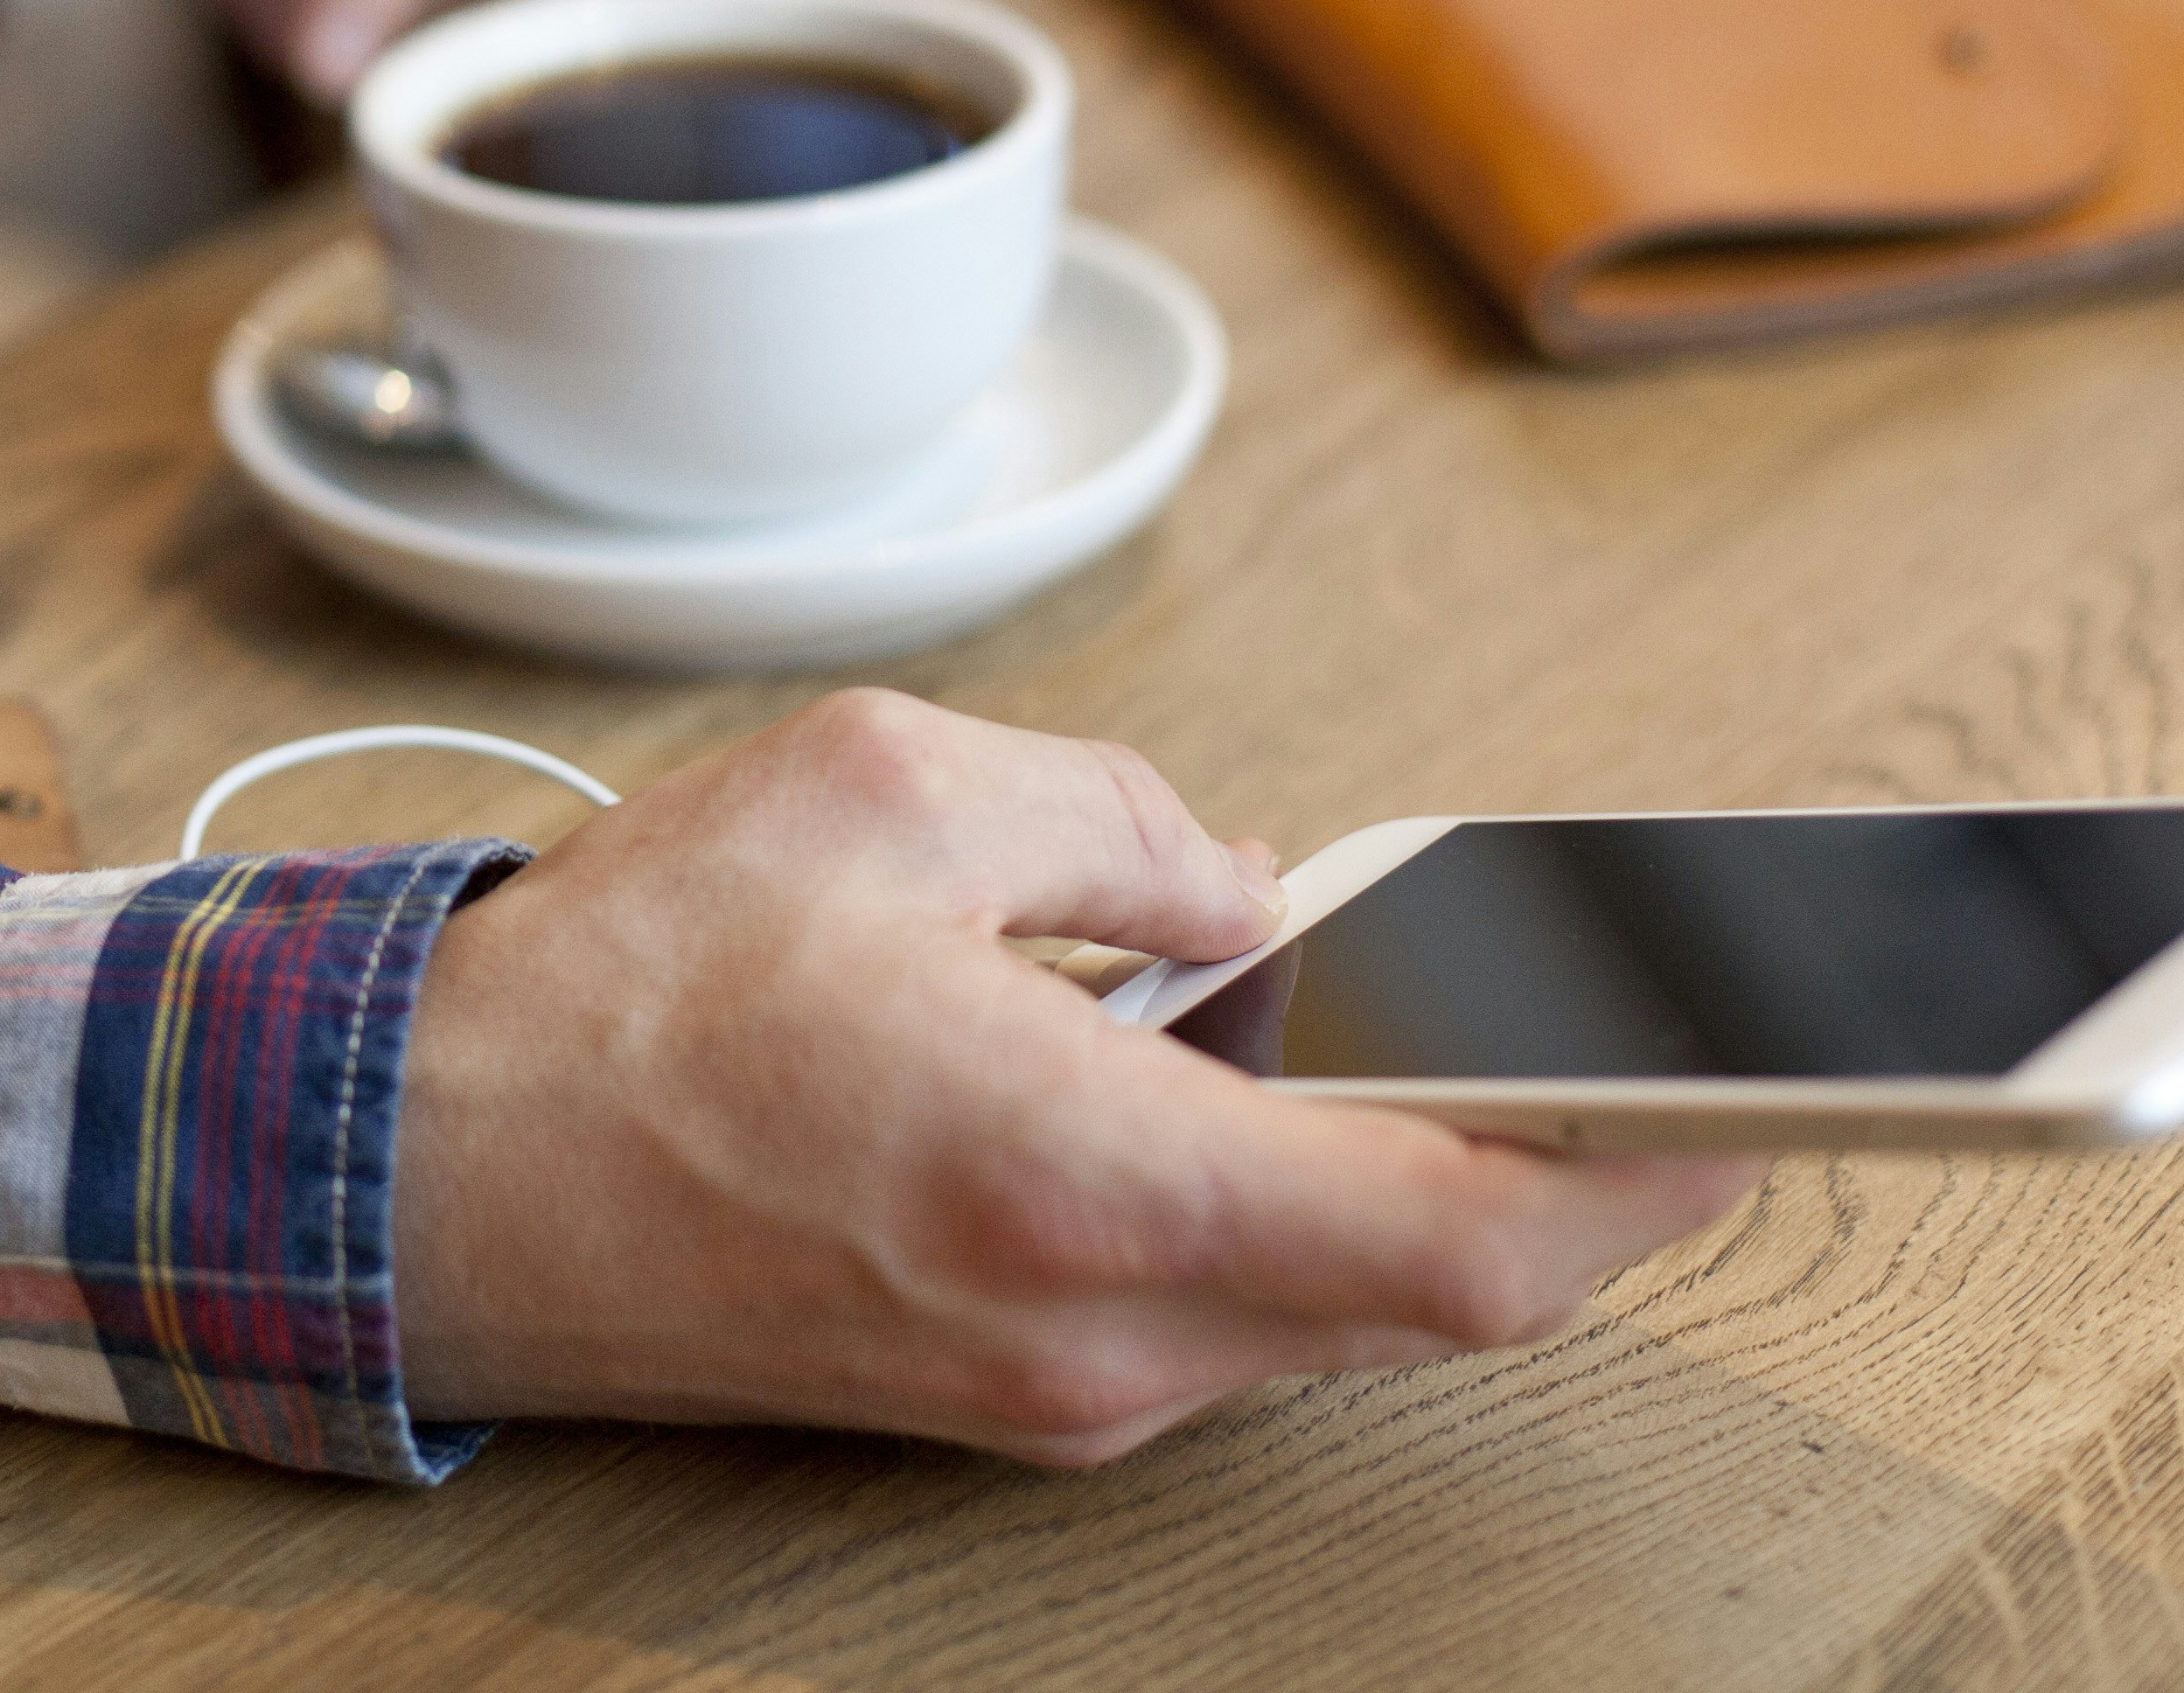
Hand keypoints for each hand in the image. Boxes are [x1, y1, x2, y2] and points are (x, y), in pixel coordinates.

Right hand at [391, 693, 1760, 1459]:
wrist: (423, 1180)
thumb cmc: (620, 1003)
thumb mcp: (889, 791)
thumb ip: (1123, 822)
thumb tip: (1249, 890)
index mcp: (1088, 1178)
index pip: (1466, 1244)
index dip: (1652, 1178)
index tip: (1760, 1095)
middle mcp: (1096, 1332)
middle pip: (1438, 1293)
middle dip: (1575, 1163)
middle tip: (1660, 1031)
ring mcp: (1055, 1388)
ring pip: (1338, 1304)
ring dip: (1429, 1179)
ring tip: (1491, 1034)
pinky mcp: (1011, 1393)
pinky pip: (1230, 1310)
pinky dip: (1303, 1203)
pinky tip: (1292, 1088)